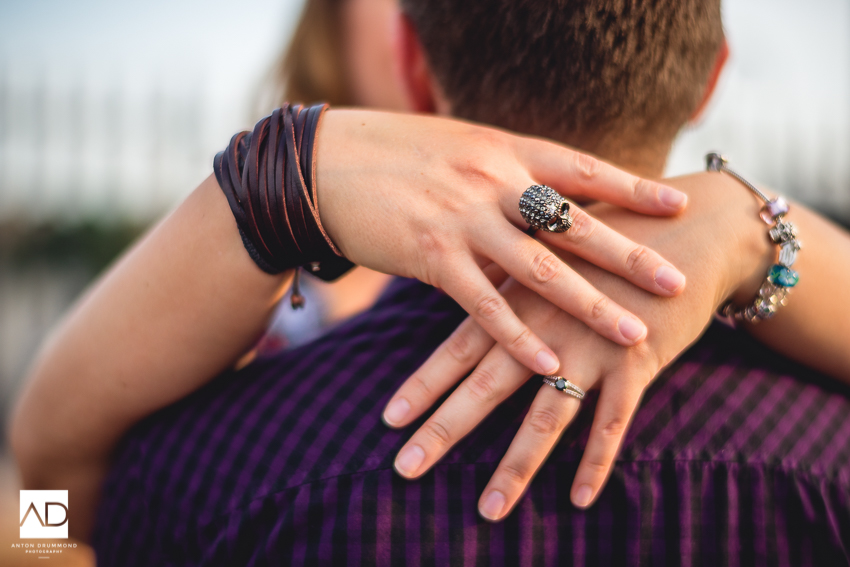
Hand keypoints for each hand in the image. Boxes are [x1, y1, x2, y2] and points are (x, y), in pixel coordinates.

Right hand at [317, 109, 688, 374]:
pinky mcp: (432, 256)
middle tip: (675, 281)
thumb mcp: (456, 147)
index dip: (631, 188)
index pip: (581, 169)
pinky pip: (484, 304)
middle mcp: (493, 181)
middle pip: (575, 223)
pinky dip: (519, 335)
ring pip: (540, 269)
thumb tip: (535, 190)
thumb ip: (500, 170)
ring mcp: (464, 219)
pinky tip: (551, 360)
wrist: (323, 162)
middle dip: (629, 255)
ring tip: (634, 333)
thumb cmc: (391, 153)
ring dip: (590, 304)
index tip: (676, 205)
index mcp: (503, 150)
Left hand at [381, 172, 771, 519]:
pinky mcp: (637, 361)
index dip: (423, 385)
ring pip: (546, 415)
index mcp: (518, 296)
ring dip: (516, 466)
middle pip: (486, 386)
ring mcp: (590, 345)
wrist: (690, 226)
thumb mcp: (551, 249)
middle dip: (444, 430)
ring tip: (489, 511)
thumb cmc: (610, 238)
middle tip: (405, 469)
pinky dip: (596, 461)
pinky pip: (613, 422)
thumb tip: (464, 282)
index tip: (389, 420)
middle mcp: (545, 324)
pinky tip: (578, 500)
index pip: (458, 347)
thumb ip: (508, 272)